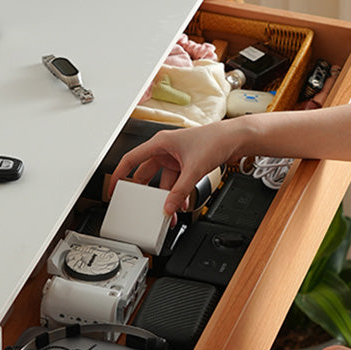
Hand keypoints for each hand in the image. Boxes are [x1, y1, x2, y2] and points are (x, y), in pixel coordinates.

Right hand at [108, 122, 238, 215]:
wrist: (236, 138)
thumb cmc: (215, 139)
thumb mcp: (194, 169)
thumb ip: (180, 191)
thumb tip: (168, 206)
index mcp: (160, 143)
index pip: (132, 159)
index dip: (120, 174)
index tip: (114, 188)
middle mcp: (166, 149)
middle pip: (147, 174)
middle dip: (147, 192)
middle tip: (143, 206)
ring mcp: (176, 158)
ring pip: (164, 181)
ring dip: (166, 196)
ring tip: (168, 211)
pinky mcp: (186, 164)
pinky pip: (177, 183)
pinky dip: (178, 193)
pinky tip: (181, 204)